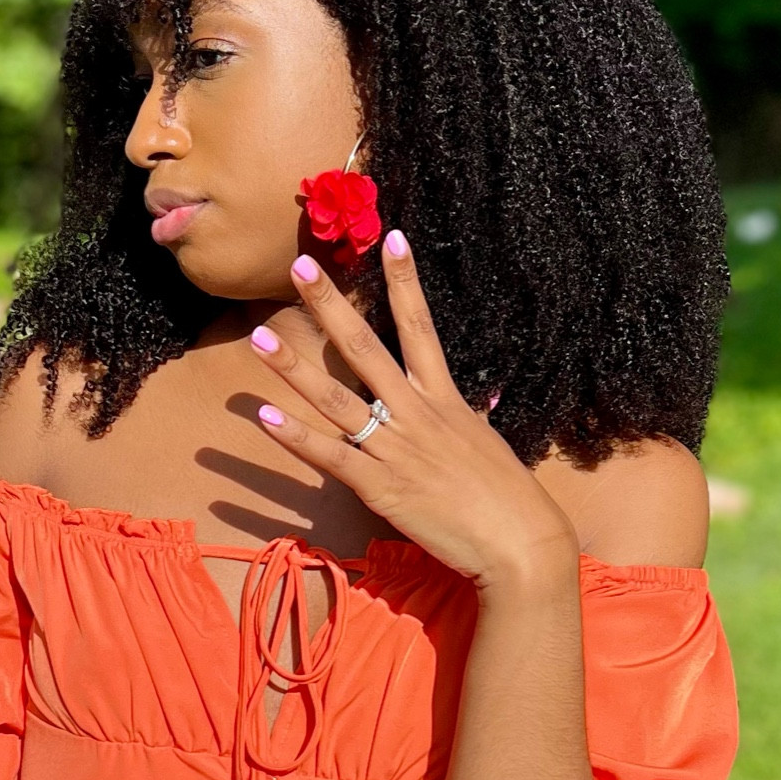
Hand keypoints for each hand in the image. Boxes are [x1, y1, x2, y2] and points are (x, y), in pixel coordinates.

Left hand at [248, 235, 576, 594]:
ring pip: (338, 398)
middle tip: (299, 266)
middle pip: (366, 348)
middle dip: (331, 306)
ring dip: (296, 367)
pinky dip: (296, 438)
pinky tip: (265, 417)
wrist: (519, 543)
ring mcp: (396, 449)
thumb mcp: (485, 445)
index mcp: (444, 399)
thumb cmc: (507, 499)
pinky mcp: (381, 487)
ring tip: (261, 337)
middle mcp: (417, 414)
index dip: (405, 281)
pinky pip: (332, 457)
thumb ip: (467, 421)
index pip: (420, 327)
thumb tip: (475, 406)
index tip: (391, 236)